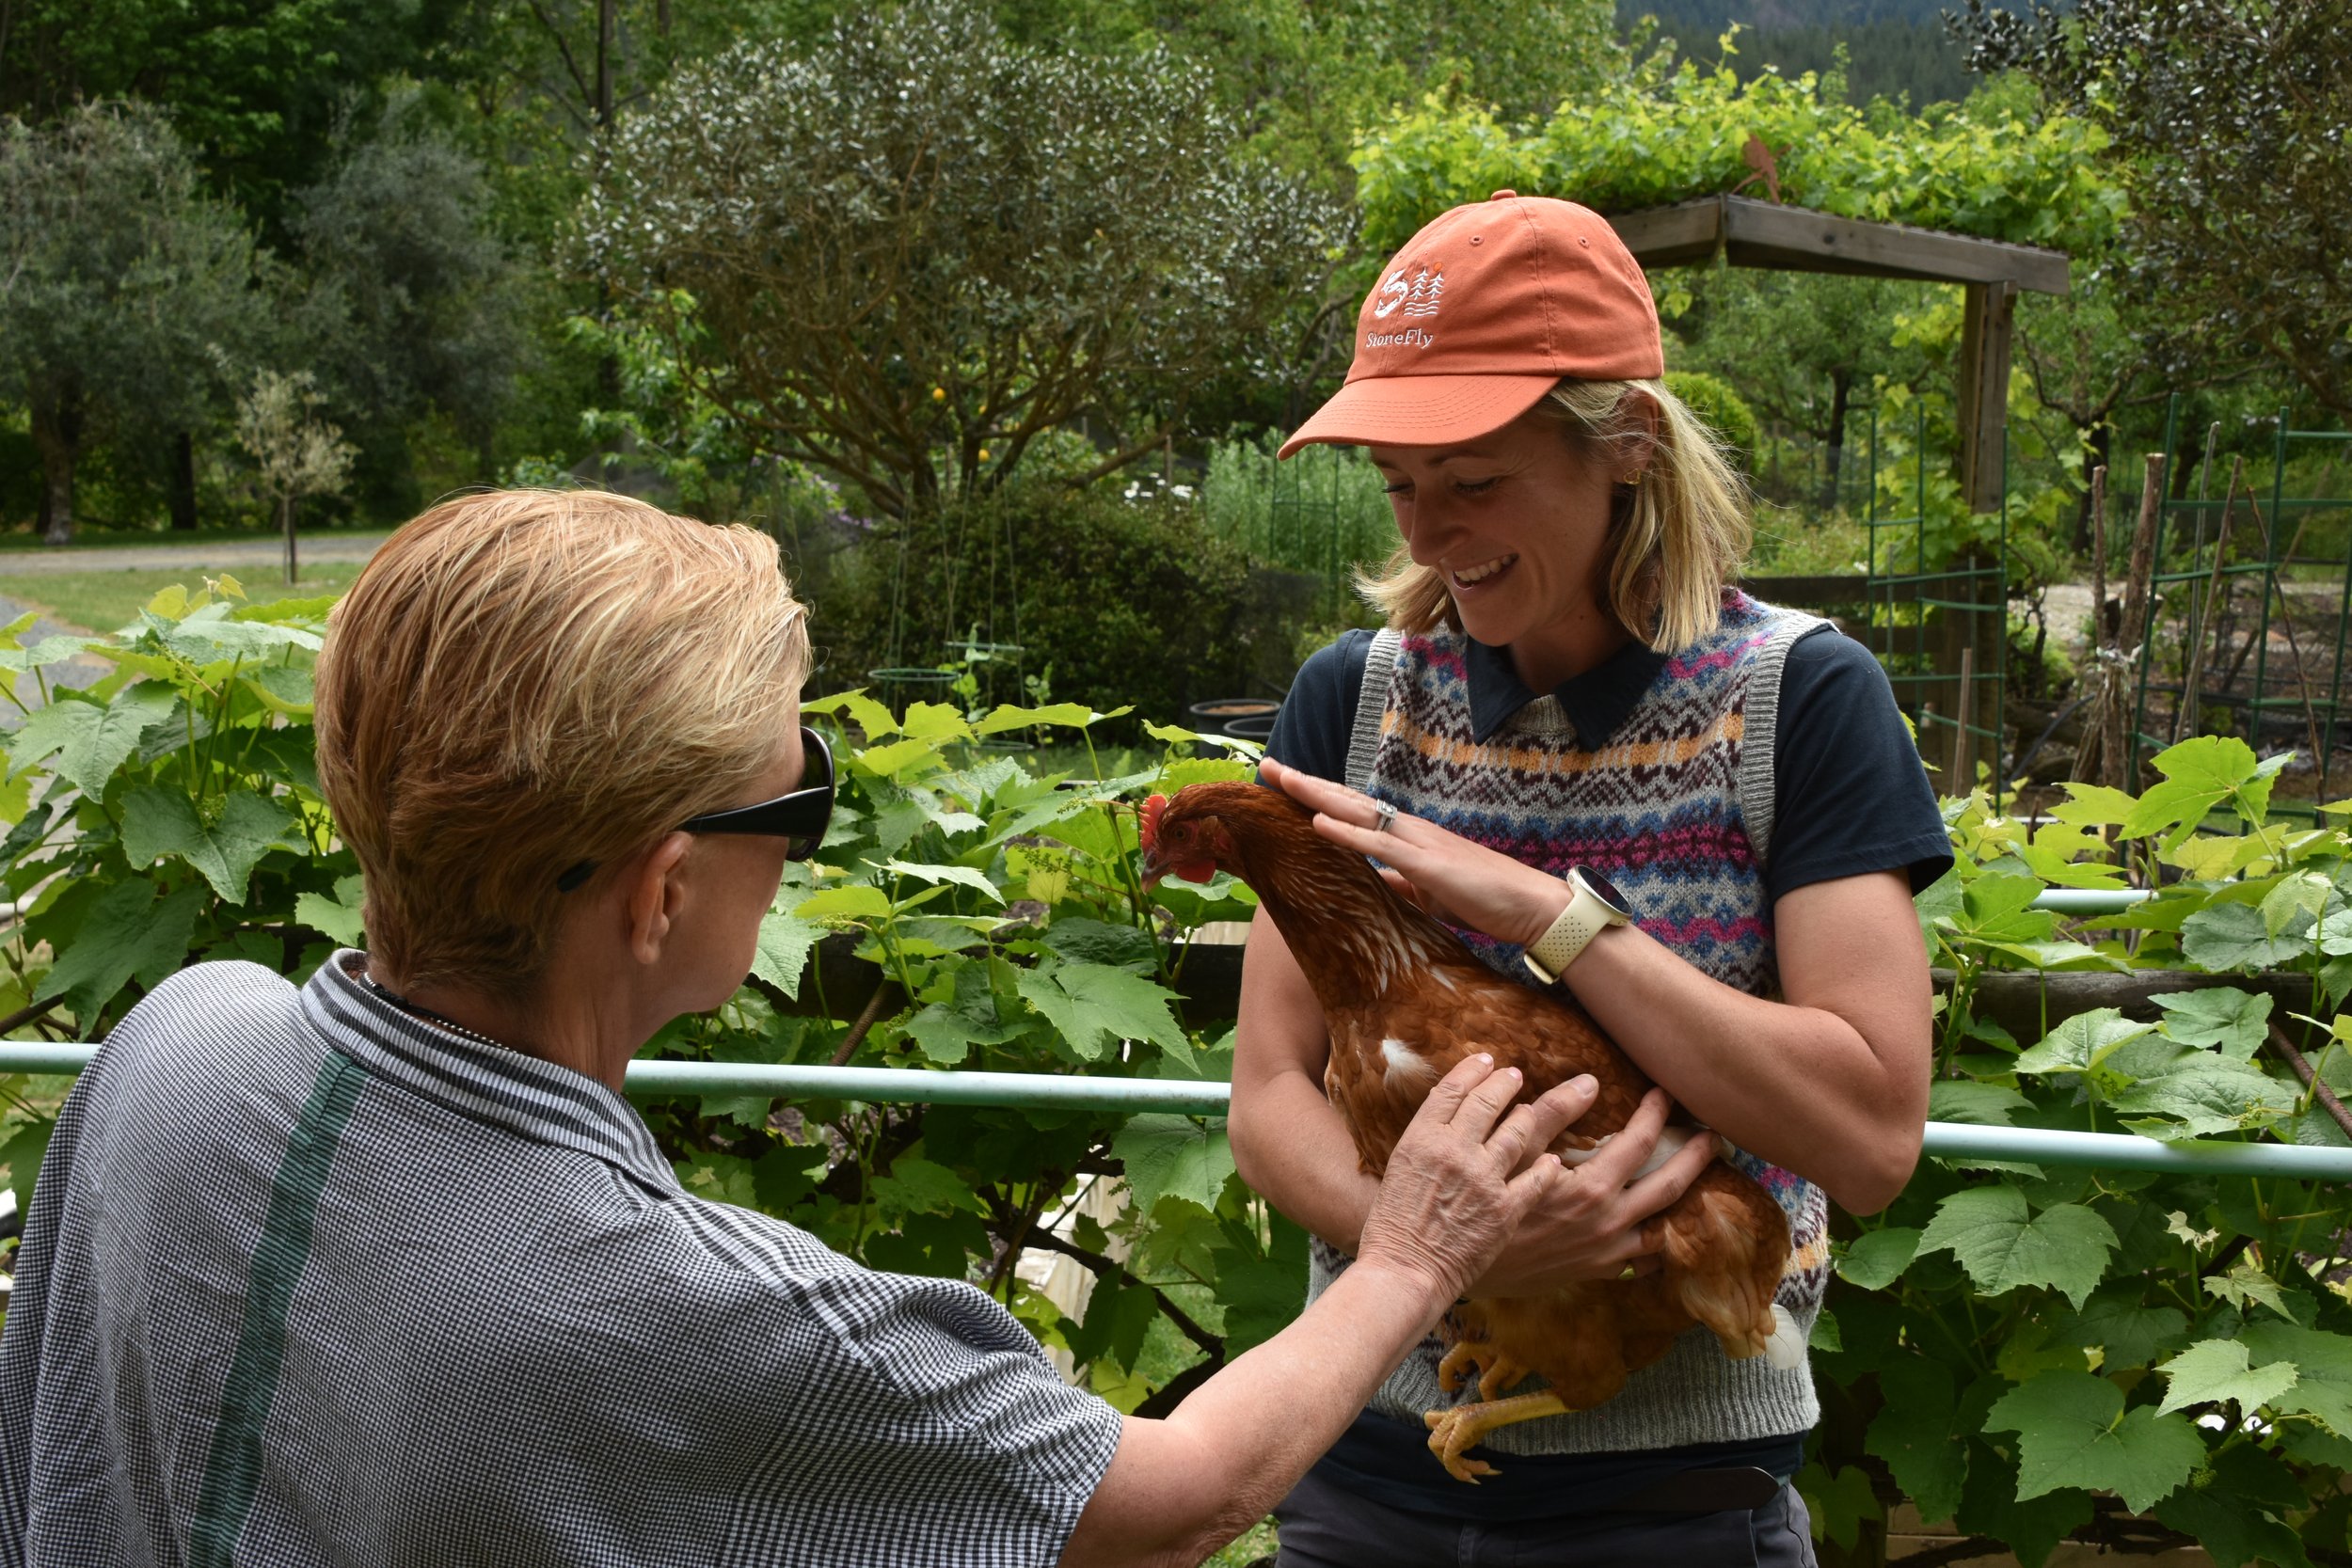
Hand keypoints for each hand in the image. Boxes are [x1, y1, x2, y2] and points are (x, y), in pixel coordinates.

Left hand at [1260, 758, 1568, 948]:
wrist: (1532, 908)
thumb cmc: (1485, 900)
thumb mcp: (1429, 894)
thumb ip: (1399, 885)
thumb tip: (1369, 884)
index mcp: (1409, 837)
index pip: (1354, 811)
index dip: (1318, 797)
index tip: (1284, 785)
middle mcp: (1409, 830)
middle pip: (1348, 800)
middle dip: (1305, 783)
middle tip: (1266, 766)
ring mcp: (1419, 843)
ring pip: (1357, 812)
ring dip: (1316, 795)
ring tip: (1281, 779)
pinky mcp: (1428, 865)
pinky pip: (1379, 846)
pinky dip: (1346, 832)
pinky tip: (1317, 822)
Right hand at [1354, 1055, 1585, 1306]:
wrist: (1403, 1272)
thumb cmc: (1392, 1228)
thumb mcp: (1399, 1171)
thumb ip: (1426, 1142)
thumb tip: (1448, 1117)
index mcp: (1421, 1139)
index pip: (1452, 1089)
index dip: (1472, 1070)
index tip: (1485, 1061)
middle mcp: (1453, 1151)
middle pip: (1487, 1101)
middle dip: (1505, 1083)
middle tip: (1515, 1075)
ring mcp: (1483, 1179)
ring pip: (1517, 1131)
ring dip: (1527, 1115)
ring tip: (1532, 1109)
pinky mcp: (1505, 1209)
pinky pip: (1537, 1177)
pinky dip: (1547, 1167)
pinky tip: (1553, 1161)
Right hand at [1466, 1086, 1716, 1296]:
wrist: (1457, 1261)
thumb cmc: (1484, 1203)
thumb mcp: (1512, 1153)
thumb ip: (1551, 1114)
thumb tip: (1588, 1083)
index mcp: (1592, 1189)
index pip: (1640, 1142)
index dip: (1656, 1113)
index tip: (1665, 1093)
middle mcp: (1609, 1223)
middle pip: (1670, 1186)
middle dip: (1696, 1157)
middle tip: (1714, 1137)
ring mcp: (1606, 1253)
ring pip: (1666, 1228)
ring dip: (1686, 1202)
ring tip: (1701, 1183)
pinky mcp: (1596, 1273)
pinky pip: (1643, 1262)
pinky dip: (1661, 1245)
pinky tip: (1664, 1232)